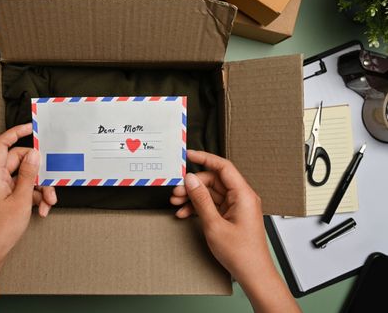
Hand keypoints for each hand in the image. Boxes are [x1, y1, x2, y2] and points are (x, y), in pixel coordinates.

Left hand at [0, 124, 56, 312]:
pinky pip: (25, 190)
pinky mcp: (7, 198)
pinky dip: (35, 198)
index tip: (31, 128)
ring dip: (40, 188)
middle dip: (38, 172)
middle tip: (51, 182)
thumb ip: (28, 174)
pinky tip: (42, 210)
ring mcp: (2, 189)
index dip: (15, 133)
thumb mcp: (20, 199)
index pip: (2, 144)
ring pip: (26, 177)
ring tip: (49, 203)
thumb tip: (34, 154)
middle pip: (20, 161)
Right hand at [171, 150, 299, 312]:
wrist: (253, 274)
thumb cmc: (241, 254)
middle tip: (176, 191)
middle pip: (214, 180)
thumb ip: (201, 199)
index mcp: (243, 195)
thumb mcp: (214, 225)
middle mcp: (242, 197)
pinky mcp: (232, 215)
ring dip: (193, 197)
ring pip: (211, 193)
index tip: (188, 155)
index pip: (222, 167)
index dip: (204, 158)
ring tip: (177, 203)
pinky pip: (213, 204)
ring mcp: (237, 207)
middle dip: (193, 184)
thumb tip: (191, 180)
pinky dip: (198, 207)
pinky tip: (184, 213)